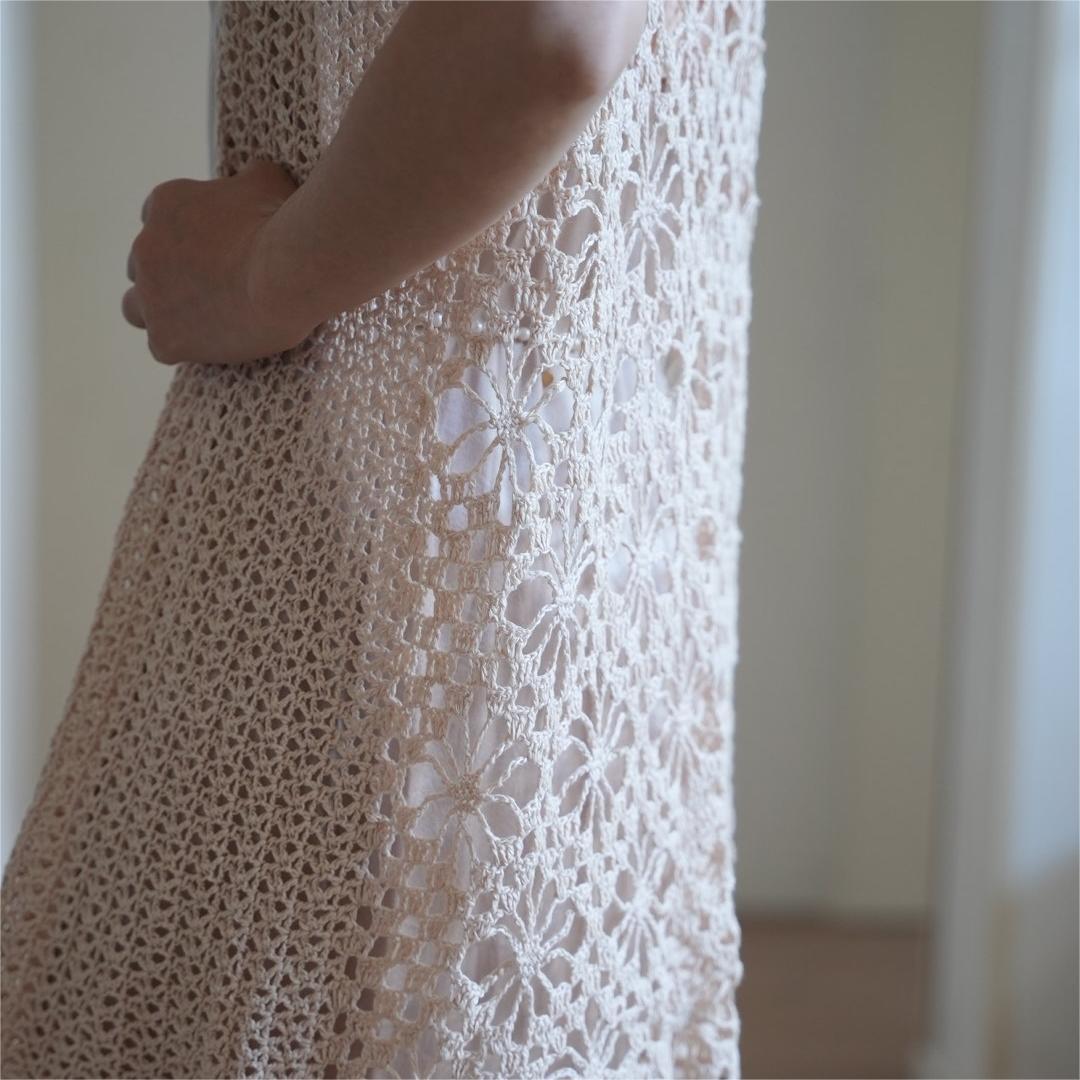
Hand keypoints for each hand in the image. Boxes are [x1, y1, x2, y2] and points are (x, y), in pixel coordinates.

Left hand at [122, 159, 314, 366]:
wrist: (287, 272)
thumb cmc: (282, 224)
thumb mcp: (269, 182)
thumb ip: (253, 176)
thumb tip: (258, 172)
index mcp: (165, 204)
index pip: (156, 218)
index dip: (183, 236)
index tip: (211, 249)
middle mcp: (146, 247)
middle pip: (142, 264)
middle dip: (169, 274)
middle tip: (209, 287)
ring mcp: (151, 296)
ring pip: (135, 307)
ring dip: (160, 311)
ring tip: (199, 321)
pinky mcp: (166, 338)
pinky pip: (161, 346)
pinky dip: (183, 344)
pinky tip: (211, 344)